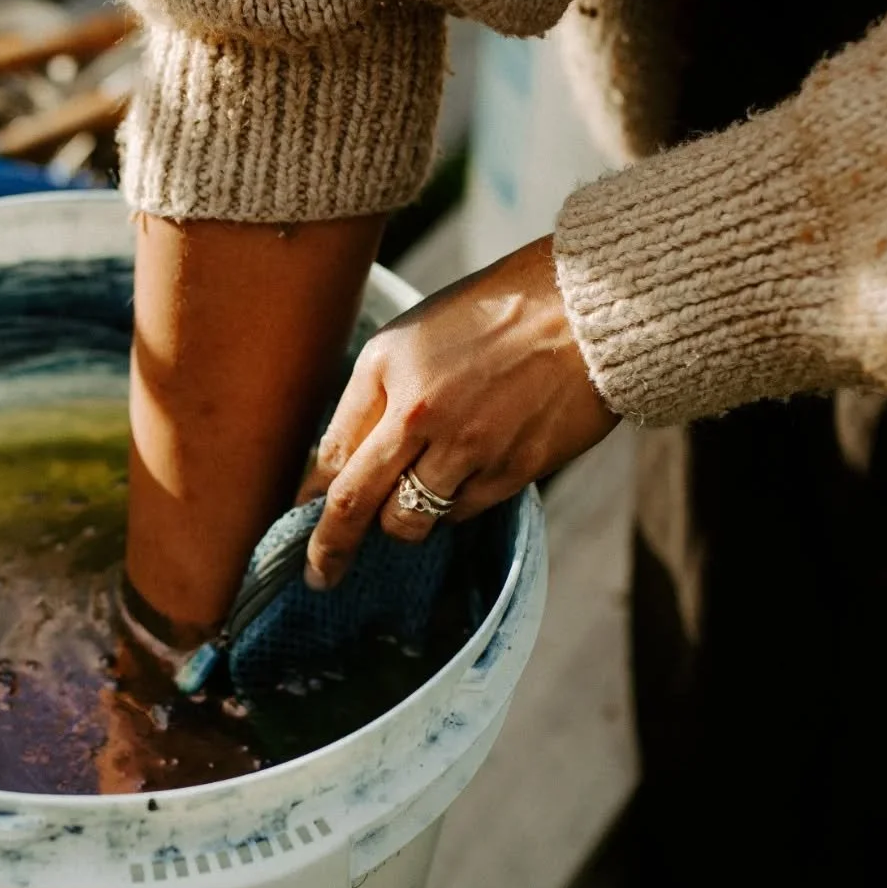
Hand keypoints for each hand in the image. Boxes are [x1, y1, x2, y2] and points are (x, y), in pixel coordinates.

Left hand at [300, 235, 616, 587]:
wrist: (586, 311)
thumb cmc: (492, 315)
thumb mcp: (412, 336)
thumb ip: (370, 399)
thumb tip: (333, 467)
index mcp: (386, 370)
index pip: (331, 455)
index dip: (308, 498)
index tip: (299, 522)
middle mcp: (420, 411)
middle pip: (354, 505)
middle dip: (328, 550)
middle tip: (319, 576)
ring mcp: (469, 446)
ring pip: (409, 521)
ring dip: (401, 523)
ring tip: (410, 502)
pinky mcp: (514, 470)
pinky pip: (462, 514)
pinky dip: (452, 508)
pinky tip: (463, 479)